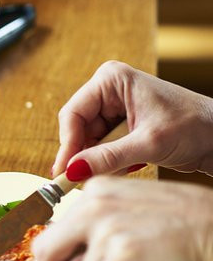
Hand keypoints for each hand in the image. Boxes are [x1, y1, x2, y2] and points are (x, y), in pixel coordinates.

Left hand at [29, 177, 212, 260]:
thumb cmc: (183, 222)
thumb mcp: (129, 208)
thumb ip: (92, 227)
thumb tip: (60, 260)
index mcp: (95, 190)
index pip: (50, 228)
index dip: (49, 257)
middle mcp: (94, 204)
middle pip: (44, 250)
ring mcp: (106, 228)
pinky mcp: (122, 254)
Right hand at [52, 61, 212, 178]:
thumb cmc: (195, 126)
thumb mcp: (148, 144)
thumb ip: (107, 158)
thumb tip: (72, 172)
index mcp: (112, 79)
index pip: (73, 114)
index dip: (68, 145)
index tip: (65, 172)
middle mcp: (110, 89)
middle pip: (78, 127)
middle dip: (82, 154)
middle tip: (79, 180)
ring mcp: (115, 106)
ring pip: (89, 139)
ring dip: (97, 159)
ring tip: (114, 171)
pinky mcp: (123, 124)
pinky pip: (102, 145)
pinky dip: (109, 160)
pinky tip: (127, 166)